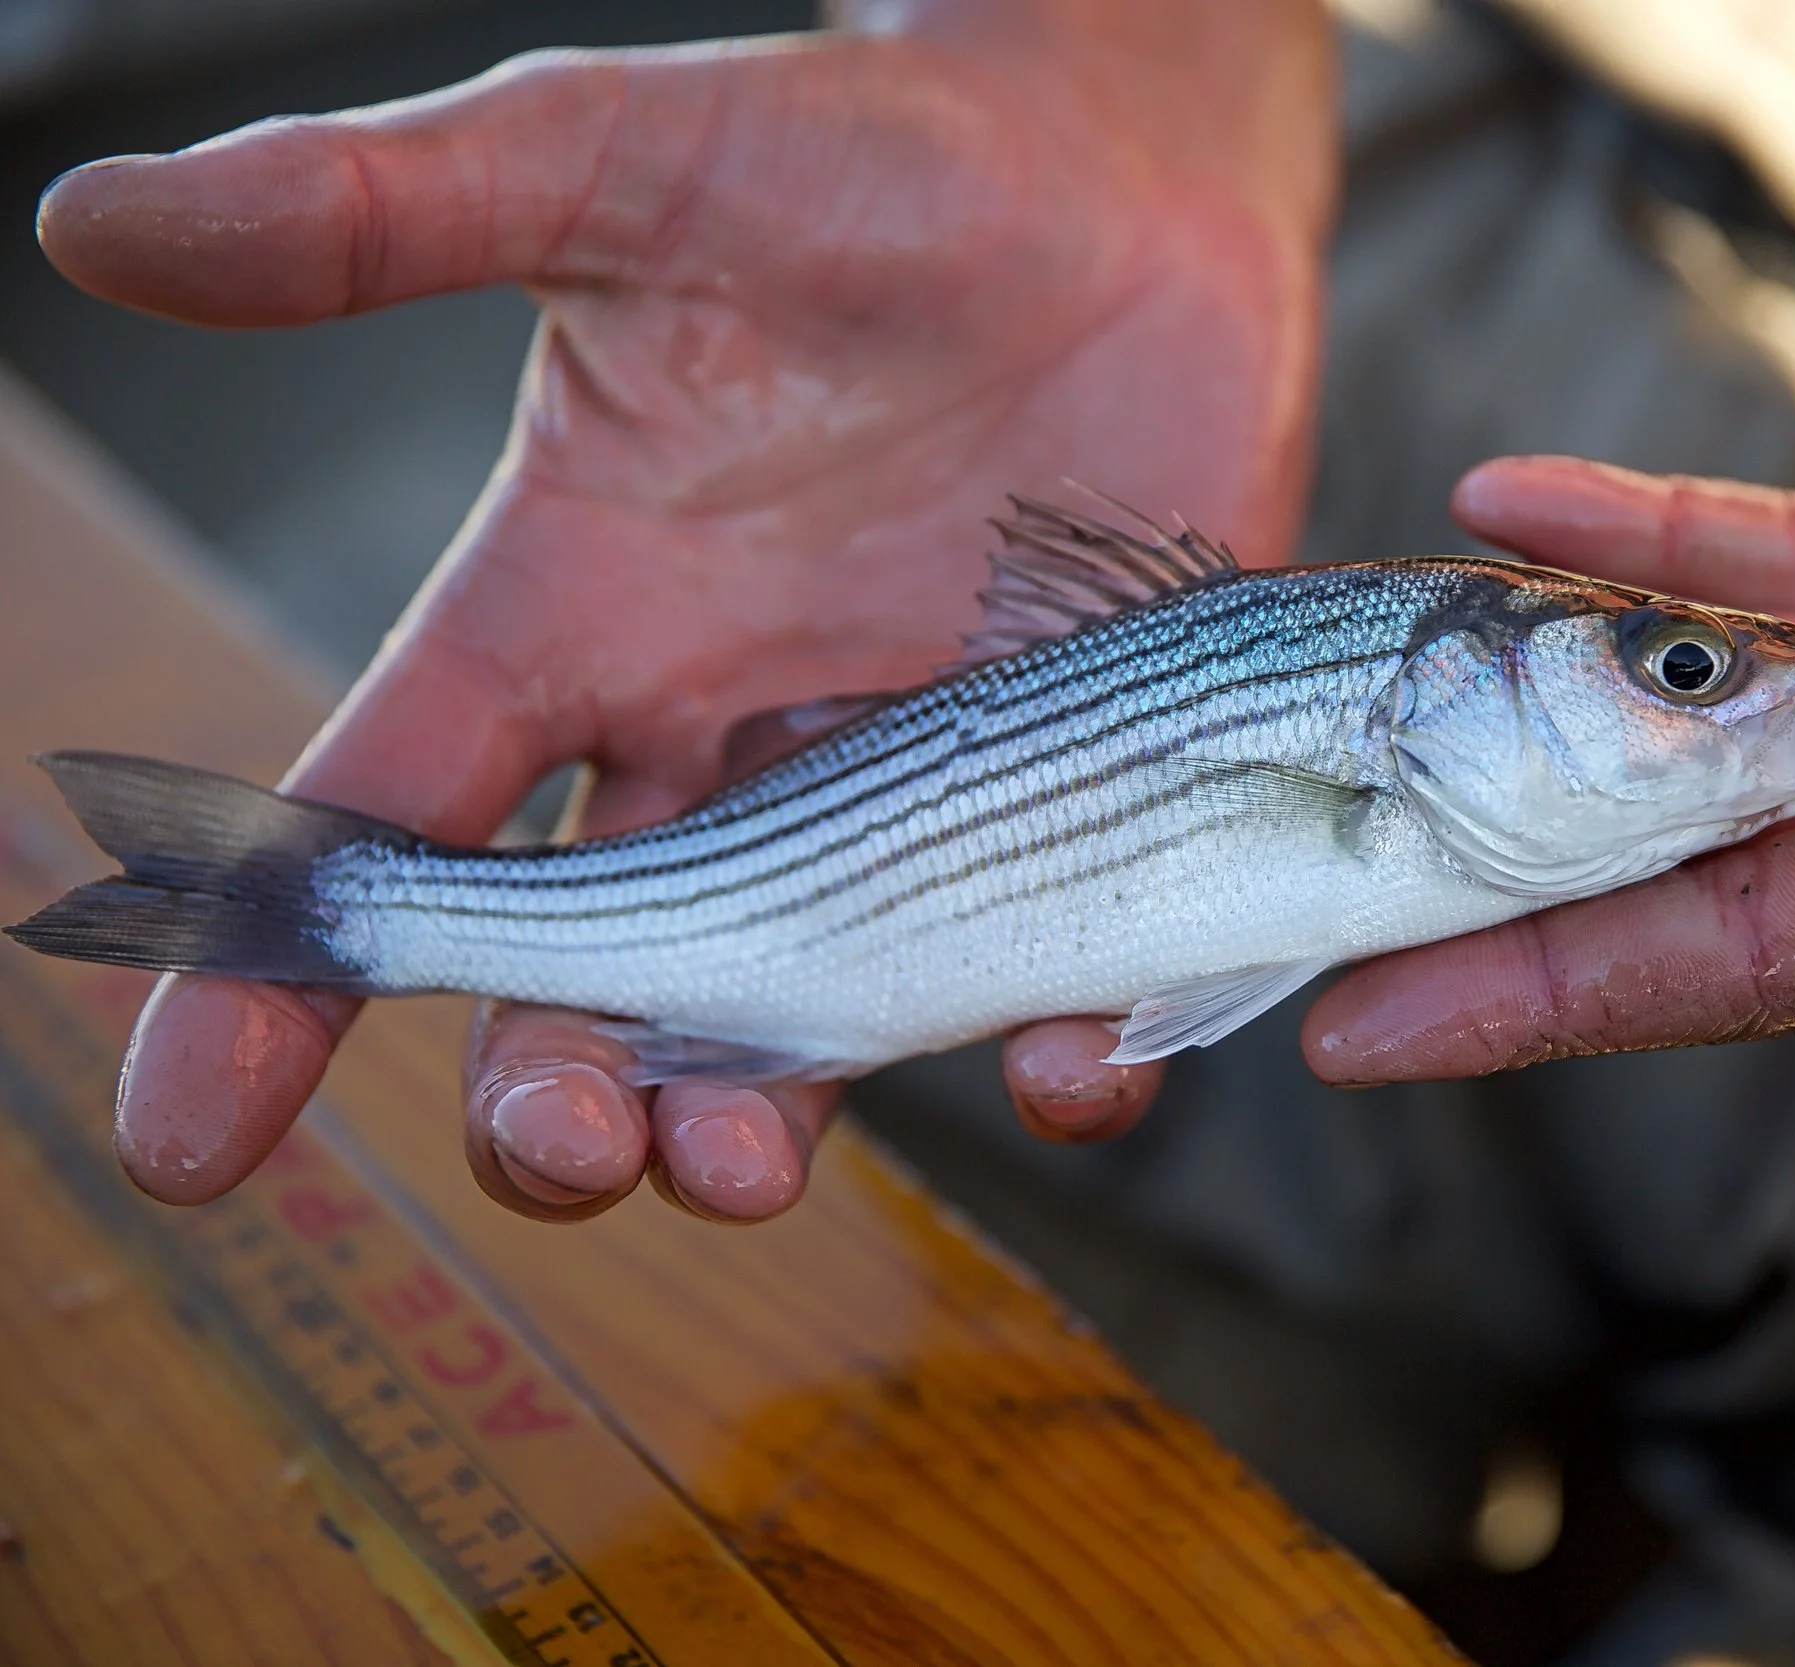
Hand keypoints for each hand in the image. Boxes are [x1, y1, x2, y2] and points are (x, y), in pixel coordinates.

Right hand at [43, 4, 1335, 1216]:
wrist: (1115, 174)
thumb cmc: (856, 158)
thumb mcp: (618, 164)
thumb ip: (387, 209)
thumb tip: (100, 221)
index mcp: (576, 617)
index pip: (387, 823)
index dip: (275, 985)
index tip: (189, 1140)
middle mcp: (719, 738)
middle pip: (590, 978)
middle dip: (549, 1093)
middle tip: (559, 1137)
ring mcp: (901, 789)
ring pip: (798, 1023)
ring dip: (754, 1124)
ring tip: (742, 1164)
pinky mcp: (1075, 796)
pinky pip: (1049, 974)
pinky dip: (1059, 1052)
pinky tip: (1075, 1063)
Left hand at [1301, 434, 1794, 1079]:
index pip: (1742, 963)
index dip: (1545, 998)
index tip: (1363, 1031)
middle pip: (1650, 868)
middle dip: (1459, 892)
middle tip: (1262, 907)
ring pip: (1673, 707)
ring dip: (1508, 697)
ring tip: (1344, 680)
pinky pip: (1766, 555)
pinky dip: (1641, 526)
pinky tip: (1508, 494)